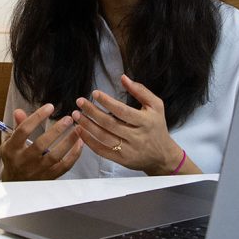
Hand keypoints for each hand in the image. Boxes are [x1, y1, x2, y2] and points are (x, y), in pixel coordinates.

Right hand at [0, 103, 82, 180]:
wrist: (16, 183)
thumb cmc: (14, 159)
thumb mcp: (9, 142)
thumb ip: (17, 126)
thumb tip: (19, 111)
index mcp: (12, 149)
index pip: (24, 130)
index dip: (37, 117)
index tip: (49, 107)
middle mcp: (24, 160)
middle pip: (41, 144)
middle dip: (56, 130)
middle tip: (68, 118)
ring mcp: (37, 170)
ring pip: (55, 156)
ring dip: (68, 141)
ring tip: (77, 129)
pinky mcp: (49, 177)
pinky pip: (64, 166)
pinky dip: (74, 155)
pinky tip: (79, 143)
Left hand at [73, 75, 197, 175]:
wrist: (163, 155)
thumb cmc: (157, 126)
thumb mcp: (156, 106)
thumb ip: (140, 91)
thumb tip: (123, 78)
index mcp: (146, 121)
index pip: (123, 111)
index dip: (107, 102)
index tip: (94, 93)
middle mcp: (137, 137)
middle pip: (110, 124)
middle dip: (92, 112)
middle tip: (79, 102)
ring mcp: (129, 150)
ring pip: (103, 137)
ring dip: (87, 126)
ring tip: (76, 115)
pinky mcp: (122, 160)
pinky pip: (102, 151)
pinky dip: (89, 141)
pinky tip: (80, 131)